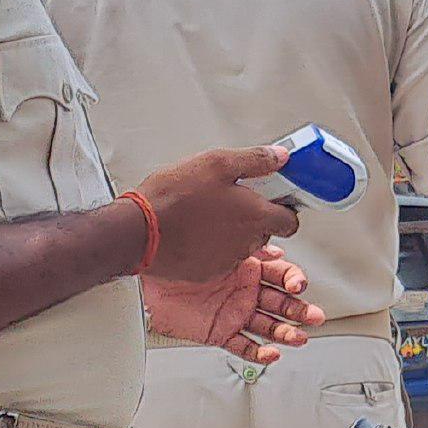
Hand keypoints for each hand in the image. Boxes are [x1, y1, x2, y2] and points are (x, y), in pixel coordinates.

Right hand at [132, 147, 300, 280]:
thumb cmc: (172, 198)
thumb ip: (254, 160)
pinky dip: (213, 245)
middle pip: (265, 231)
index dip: (284, 207)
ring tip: (208, 212)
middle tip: (233, 198)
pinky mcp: (206, 271)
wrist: (137, 231)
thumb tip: (279, 156)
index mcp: (255, 215)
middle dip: (255, 216)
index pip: (290, 220)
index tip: (274, 196)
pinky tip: (195, 229)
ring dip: (233, 230)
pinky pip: (219, 257)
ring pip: (242, 244)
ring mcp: (227, 260)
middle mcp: (246, 242)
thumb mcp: (216, 163)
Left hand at [143, 246, 324, 363]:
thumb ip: (248, 242)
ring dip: (285, 333)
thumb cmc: (177, 254)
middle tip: (313, 316)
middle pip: (280, 303)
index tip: (299, 284)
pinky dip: (259, 352)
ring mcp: (234, 312)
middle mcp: (244, 290)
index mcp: (248, 267)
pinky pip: (243, 345)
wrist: (146, 273)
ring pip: (267, 326)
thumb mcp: (218, 241)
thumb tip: (276, 244)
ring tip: (298, 337)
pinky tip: (272, 353)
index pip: (281, 275)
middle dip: (299, 310)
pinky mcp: (220, 332)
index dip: (294, 280)